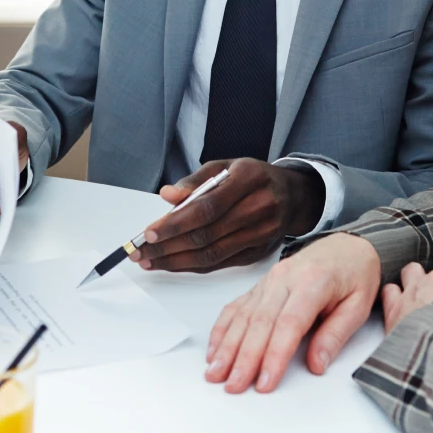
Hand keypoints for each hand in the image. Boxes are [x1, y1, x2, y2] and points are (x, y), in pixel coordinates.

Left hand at [132, 158, 325, 271]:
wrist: (293, 196)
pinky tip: (172, 263)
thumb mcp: (226, 166)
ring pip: (212, 254)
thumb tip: (167, 196)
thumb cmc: (253, 178)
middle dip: (167, 246)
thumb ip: (195, 181)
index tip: (148, 232)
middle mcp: (259, 208)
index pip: (206, 207)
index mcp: (248, 179)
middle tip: (139, 251)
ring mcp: (261, 233)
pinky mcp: (259, 253)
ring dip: (175, 260)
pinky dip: (193, 266)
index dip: (175, 223)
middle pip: (206, 234)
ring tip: (149, 261)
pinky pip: (220, 263)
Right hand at [203, 233, 380, 392]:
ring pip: (243, 316)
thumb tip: (317, 364)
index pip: (289, 324)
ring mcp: (269, 281)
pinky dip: (222, 329)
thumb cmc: (355, 274)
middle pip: (259, 323)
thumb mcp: (359, 305)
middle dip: (244, 358)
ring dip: (227, 347)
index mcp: (313, 282)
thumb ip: (337, 334)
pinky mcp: (260, 285)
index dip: (274, 355)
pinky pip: (236, 307)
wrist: (346, 246)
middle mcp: (285, 279)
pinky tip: (214, 349)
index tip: (266, 381)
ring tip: (215, 373)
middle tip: (234, 385)